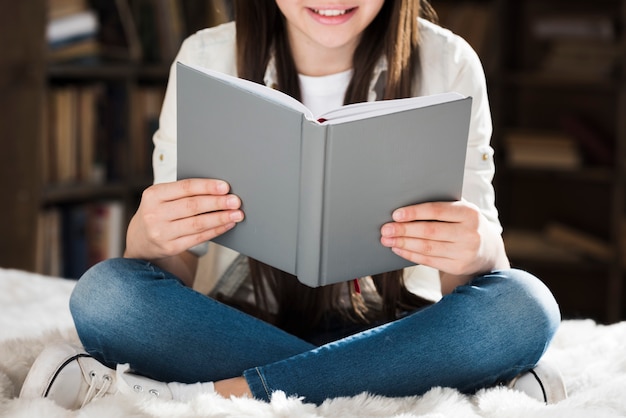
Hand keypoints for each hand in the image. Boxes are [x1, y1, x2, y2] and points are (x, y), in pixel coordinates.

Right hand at [125, 178, 243, 260]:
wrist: (140, 239)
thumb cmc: (159, 212)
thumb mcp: (162, 198)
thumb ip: (184, 192)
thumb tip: (220, 189)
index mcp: (153, 195)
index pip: (185, 188)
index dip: (207, 187)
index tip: (225, 187)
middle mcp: (154, 214)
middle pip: (192, 206)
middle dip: (217, 203)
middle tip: (235, 201)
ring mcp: (161, 233)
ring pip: (197, 224)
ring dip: (220, 218)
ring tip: (237, 214)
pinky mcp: (169, 248)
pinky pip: (198, 238)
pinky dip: (215, 230)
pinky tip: (227, 225)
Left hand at [380, 200, 507, 277]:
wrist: (488, 249)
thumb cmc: (465, 223)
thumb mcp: (461, 211)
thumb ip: (440, 207)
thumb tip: (404, 206)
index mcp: (470, 213)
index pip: (437, 211)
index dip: (414, 212)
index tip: (396, 214)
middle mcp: (470, 233)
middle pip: (430, 231)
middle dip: (404, 230)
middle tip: (385, 228)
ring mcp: (465, 252)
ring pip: (427, 247)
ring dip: (403, 243)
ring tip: (387, 239)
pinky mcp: (458, 266)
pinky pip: (429, 260)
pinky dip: (410, 254)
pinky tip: (398, 248)